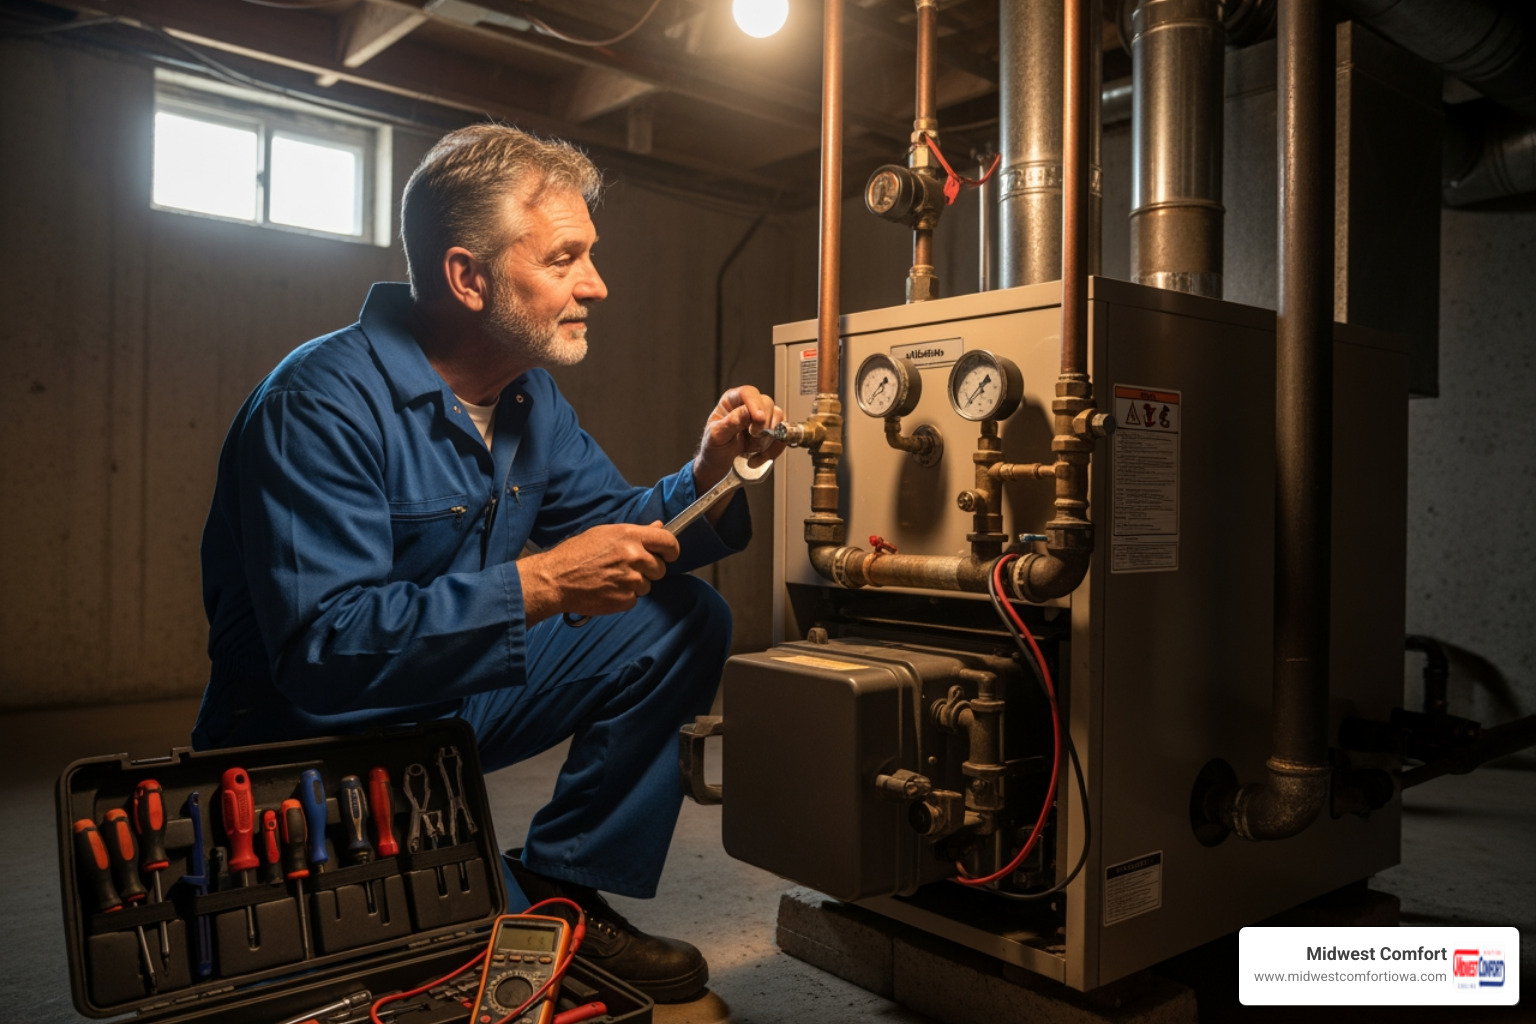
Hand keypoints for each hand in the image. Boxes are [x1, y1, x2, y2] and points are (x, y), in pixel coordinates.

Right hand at [519, 522, 678, 623]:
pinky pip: (635, 599)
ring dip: (635, 584)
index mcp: (630, 536)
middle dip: (649, 569)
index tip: (669, 554)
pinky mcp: (625, 600)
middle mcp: (634, 557)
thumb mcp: (605, 534)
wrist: (555, 580)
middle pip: (660, 567)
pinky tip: (607, 589)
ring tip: (612, 578)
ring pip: (648, 585)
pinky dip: (624, 597)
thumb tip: (658, 526)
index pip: (668, 542)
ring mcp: (631, 580)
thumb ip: (636, 532)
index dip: (671, 550)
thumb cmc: (575, 554)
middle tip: (627, 568)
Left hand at [693, 385, 785, 497]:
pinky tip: (760, 456)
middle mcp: (748, 406)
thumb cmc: (713, 448)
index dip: (755, 404)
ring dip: (768, 439)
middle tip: (753, 436)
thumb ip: (731, 422)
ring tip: (753, 449)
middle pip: (766, 403)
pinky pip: (782, 435)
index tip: (759, 418)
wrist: (718, 465)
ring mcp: (761, 418)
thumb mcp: (716, 436)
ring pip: (778, 419)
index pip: (747, 393)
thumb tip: (747, 411)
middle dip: (763, 424)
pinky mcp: (770, 432)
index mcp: (731, 401)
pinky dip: (774, 448)